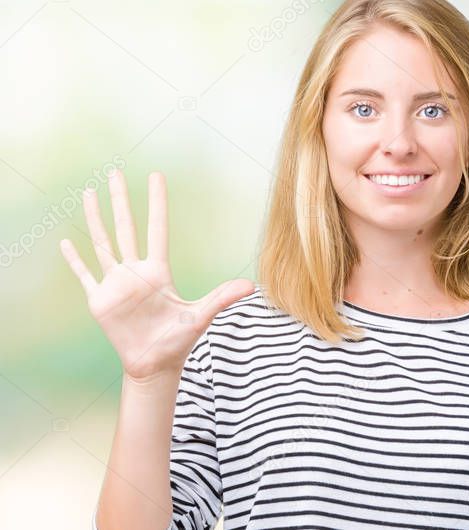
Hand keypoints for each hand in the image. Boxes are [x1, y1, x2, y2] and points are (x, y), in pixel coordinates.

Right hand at [59, 169, 253, 382]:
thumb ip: (222, 298)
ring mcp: (115, 284)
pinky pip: (84, 275)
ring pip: (102, 243)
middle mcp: (135, 272)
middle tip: (115, 171)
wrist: (154, 365)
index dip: (156, 203)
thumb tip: (251, 286)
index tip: (156, 177)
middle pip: (125, 228)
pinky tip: (66, 241)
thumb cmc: (178, 340)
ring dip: (95, 219)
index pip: (156, 229)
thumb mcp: (200, 316)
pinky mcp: (100, 300)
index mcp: (158, 271)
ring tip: (89, 193)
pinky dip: (74, 260)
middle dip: (119, 200)